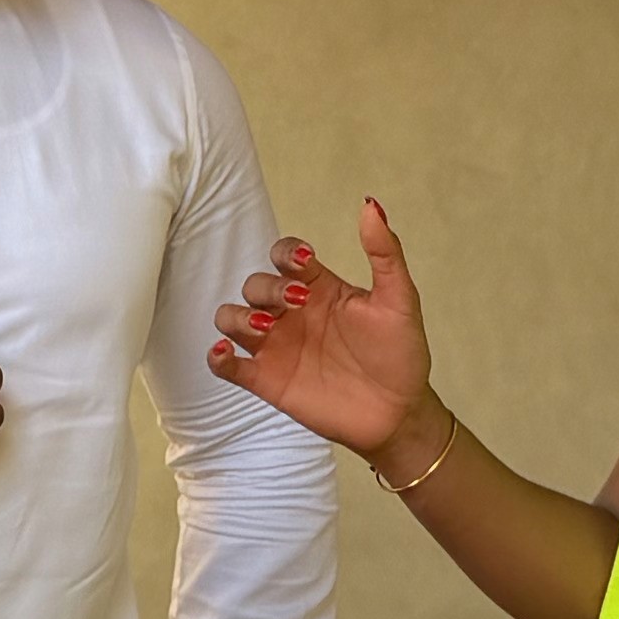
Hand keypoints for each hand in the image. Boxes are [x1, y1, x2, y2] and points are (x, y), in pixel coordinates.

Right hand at [211, 197, 436, 469]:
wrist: (399, 413)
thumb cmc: (401, 355)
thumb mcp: (399, 300)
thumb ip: (385, 254)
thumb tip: (370, 205)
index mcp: (319, 288)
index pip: (285, 255)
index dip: (287, 253)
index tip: (305, 262)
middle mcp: (292, 313)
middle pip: (255, 285)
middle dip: (268, 287)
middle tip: (297, 302)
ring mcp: (276, 347)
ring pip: (231, 317)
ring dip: (239, 317)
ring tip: (267, 328)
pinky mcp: (267, 381)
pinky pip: (227, 365)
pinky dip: (217, 357)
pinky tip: (226, 353)